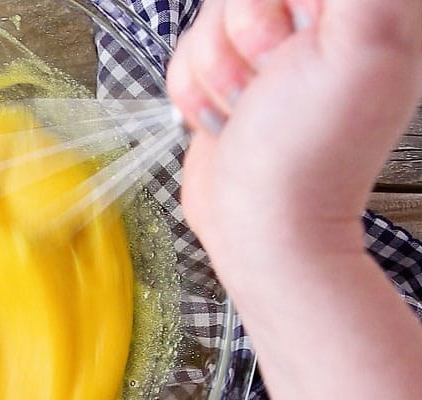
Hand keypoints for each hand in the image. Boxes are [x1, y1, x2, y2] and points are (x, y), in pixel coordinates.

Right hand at [166, 0, 421, 282]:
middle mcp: (320, 18)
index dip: (278, 1)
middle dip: (244, 29)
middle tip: (275, 73)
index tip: (298, 34)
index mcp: (365, 7)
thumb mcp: (361, 43)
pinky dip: (193, 87)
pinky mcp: (229, 71)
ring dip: (216, 64)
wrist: (261, 223)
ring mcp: (271, 45)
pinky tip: (224, 115)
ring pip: (212, 11)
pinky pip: (187, 47)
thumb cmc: (312, 152)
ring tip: (248, 103)